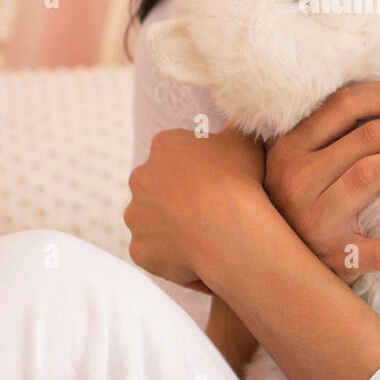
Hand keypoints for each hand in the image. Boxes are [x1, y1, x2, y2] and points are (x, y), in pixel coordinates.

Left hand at [124, 123, 265, 289]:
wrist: (228, 229)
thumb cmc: (238, 181)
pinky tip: (193, 256)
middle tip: (205, 209)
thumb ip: (233, 129)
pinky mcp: (138, 248)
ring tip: (200, 236)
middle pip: (156, 185)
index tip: (214, 180)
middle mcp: (140, 177)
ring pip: (150, 220)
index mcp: (164, 146)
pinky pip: (152, 251)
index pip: (174, 152)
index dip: (194, 167)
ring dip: (168, 225)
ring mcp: (136, 215)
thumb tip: (234, 123)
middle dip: (174, 195)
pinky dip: (168, 255)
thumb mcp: (243, 142)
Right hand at [263, 80, 379, 283]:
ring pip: (371, 175)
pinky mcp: (334, 258)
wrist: (273, 268)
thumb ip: (328, 131)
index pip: (346, 104)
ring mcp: (314, 220)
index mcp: (289, 147)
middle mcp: (296, 179)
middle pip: (367, 137)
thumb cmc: (298, 201)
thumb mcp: (298, 161)